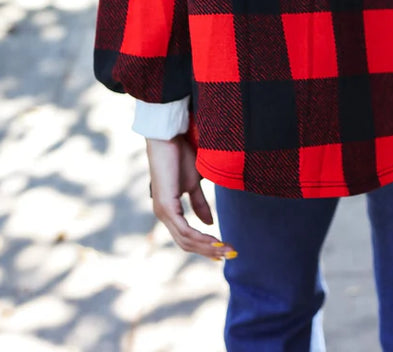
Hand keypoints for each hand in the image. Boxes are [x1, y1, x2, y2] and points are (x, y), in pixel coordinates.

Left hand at [145, 134, 236, 260]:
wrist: (168, 139)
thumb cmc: (177, 157)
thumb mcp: (193, 183)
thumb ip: (199, 203)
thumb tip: (209, 223)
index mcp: (168, 211)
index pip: (185, 237)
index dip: (204, 246)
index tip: (222, 250)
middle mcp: (163, 215)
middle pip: (186, 243)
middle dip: (209, 250)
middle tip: (230, 253)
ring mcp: (163, 212)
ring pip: (186, 240)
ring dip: (208, 246)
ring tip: (226, 249)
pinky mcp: (167, 207)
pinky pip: (185, 230)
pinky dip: (200, 238)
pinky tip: (214, 239)